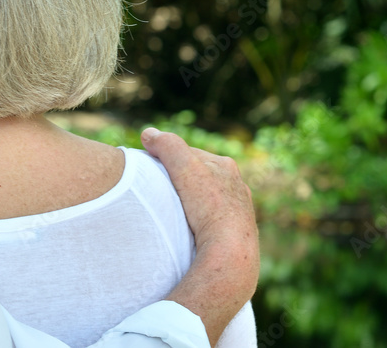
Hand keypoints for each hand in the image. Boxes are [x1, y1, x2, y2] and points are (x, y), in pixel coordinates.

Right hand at [141, 128, 258, 346]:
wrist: (232, 253)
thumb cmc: (210, 208)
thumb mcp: (185, 168)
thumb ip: (167, 145)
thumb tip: (148, 133)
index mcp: (226, 167)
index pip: (191, 155)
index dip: (168, 158)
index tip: (150, 167)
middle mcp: (236, 188)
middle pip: (201, 178)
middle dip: (181, 182)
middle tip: (158, 190)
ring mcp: (238, 214)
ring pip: (207, 202)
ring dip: (190, 205)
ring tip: (171, 213)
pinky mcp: (236, 238)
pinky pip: (212, 225)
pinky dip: (199, 225)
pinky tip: (187, 232)